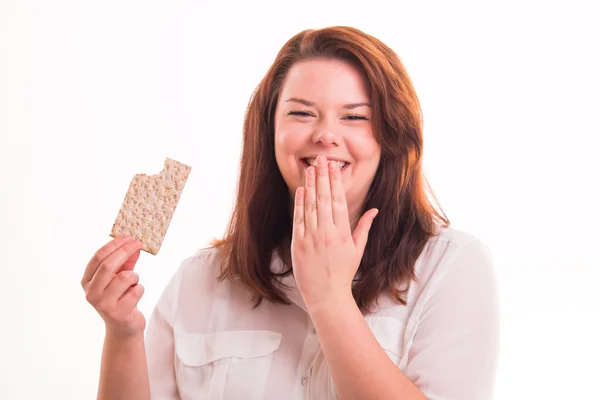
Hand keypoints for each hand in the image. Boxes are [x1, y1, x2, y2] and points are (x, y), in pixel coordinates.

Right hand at [81, 236, 145, 338]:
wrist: (123, 327)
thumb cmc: (121, 296)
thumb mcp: (120, 276)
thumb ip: (126, 261)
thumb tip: (134, 245)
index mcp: (87, 281)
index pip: (98, 257)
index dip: (114, 245)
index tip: (128, 237)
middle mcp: (91, 292)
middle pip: (109, 265)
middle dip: (125, 251)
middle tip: (138, 244)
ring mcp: (103, 304)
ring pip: (126, 277)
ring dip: (135, 276)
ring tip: (133, 284)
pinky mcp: (118, 313)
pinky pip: (137, 290)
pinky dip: (140, 289)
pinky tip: (134, 297)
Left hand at [291, 155, 378, 310]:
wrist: (326, 295)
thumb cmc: (343, 273)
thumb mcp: (357, 250)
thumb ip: (364, 227)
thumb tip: (374, 210)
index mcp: (343, 233)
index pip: (339, 201)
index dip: (336, 182)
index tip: (334, 167)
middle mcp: (328, 232)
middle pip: (325, 198)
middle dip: (323, 176)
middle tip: (321, 158)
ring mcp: (312, 237)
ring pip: (311, 205)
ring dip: (311, 185)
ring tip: (310, 168)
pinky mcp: (299, 244)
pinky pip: (299, 219)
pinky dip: (300, 203)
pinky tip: (301, 189)